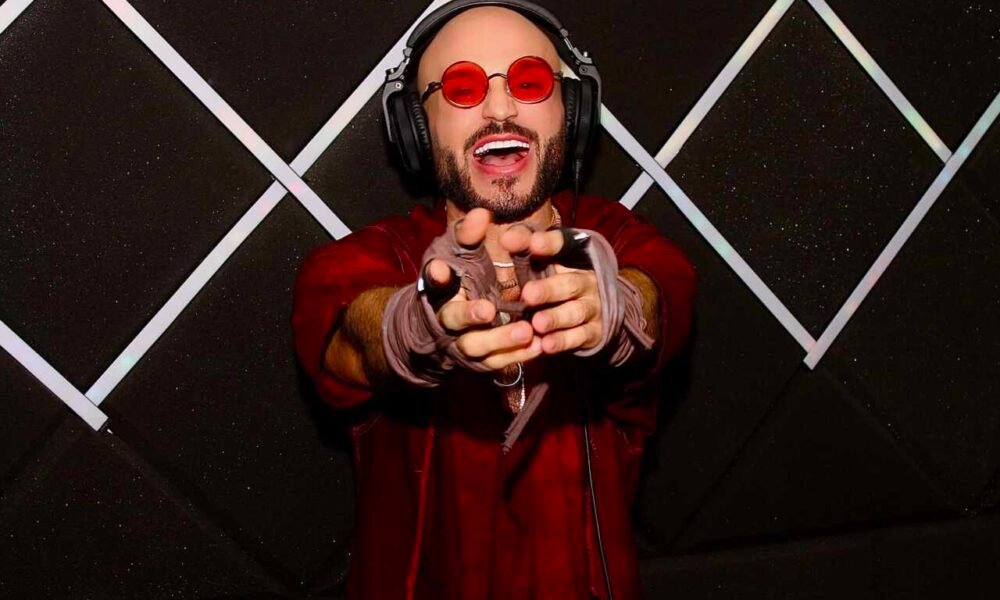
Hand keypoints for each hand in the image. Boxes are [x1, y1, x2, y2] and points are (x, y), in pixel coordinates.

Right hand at [424, 208, 541, 369]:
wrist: (441, 322)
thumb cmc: (454, 278)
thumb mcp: (456, 252)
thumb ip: (467, 235)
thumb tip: (481, 213)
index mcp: (437, 289)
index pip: (432, 281)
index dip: (436, 276)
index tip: (441, 269)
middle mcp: (444, 317)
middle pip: (451, 319)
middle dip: (467, 315)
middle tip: (488, 310)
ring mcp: (459, 342)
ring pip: (474, 346)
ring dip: (499, 340)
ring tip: (526, 331)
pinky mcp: (477, 360)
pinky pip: (495, 362)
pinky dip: (516, 356)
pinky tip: (538, 346)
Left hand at [500, 225, 601, 354]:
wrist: (597, 312)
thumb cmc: (557, 282)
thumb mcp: (545, 262)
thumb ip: (526, 246)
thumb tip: (506, 237)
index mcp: (573, 259)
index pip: (564, 245)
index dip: (550, 245)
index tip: (533, 243)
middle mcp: (586, 281)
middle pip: (570, 283)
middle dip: (549, 290)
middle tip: (528, 295)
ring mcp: (591, 307)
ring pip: (575, 312)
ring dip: (556, 318)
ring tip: (538, 323)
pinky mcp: (593, 332)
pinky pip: (579, 337)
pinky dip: (563, 341)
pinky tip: (547, 345)